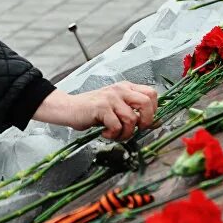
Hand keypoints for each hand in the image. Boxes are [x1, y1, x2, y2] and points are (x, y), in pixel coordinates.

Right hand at [32, 82, 158, 140]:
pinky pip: (116, 126)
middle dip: (146, 121)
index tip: (145, 122)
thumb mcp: (115, 107)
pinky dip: (113, 134)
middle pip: (147, 102)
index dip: (153, 110)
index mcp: (126, 88)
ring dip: (125, 133)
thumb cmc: (93, 110)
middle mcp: (120, 90)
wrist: (69, 108)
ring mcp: (110, 97)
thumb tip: (153, 124)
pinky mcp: (101, 107)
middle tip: (136, 130)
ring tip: (115, 134)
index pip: (151, 93)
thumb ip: (132, 111)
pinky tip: (105, 132)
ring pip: (131, 119)